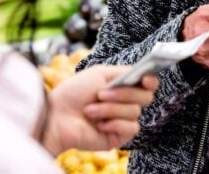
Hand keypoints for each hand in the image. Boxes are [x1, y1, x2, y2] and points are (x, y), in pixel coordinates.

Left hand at [43, 65, 157, 154]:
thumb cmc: (74, 93)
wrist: (58, 117)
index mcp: (122, 86)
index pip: (148, 83)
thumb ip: (124, 72)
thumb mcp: (99, 73)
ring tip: (89, 111)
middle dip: (124, 94)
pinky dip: (114, 124)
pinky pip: (131, 127)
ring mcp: (123, 120)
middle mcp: (125, 102)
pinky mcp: (120, 136)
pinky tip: (99, 125)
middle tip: (101, 94)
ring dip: (109, 109)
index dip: (151, 80)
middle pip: (145, 96)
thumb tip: (145, 74)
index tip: (145, 80)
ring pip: (134, 111)